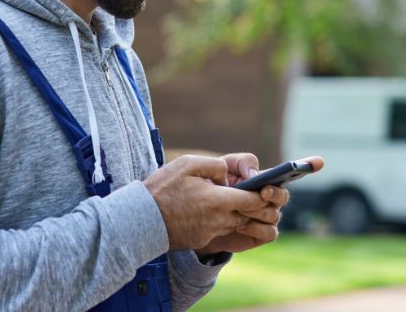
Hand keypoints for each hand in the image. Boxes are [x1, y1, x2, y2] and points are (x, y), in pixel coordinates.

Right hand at [142, 155, 267, 250]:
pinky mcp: (201, 241)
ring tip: (236, 201)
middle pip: (249, 215)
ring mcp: (210, 232)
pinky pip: (220, 231)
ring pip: (236, 224)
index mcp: (218, 200)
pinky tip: (213, 211)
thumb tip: (227, 174)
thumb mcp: (188, 164)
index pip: (254, 200)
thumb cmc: (162, 188)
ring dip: (240, 214)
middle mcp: (219, 220)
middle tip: (260, 196)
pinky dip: (222, 222)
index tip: (265, 187)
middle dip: (257, 207)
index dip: (263, 194)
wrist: (140, 219)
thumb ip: (215, 165)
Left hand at [195, 156, 325, 255]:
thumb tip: (256, 175)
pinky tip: (239, 225)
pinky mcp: (262, 235)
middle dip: (275, 193)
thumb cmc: (216, 188)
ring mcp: (269, 217)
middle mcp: (273, 198)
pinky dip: (255, 228)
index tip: (319, 161)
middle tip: (262, 192)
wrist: (201, 216)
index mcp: (268, 179)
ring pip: (274, 214)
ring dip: (256, 211)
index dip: (308, 165)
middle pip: (284, 195)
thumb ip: (242, 163)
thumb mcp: (224, 168)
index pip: (293, 172)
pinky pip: (269, 232)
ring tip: (238, 210)